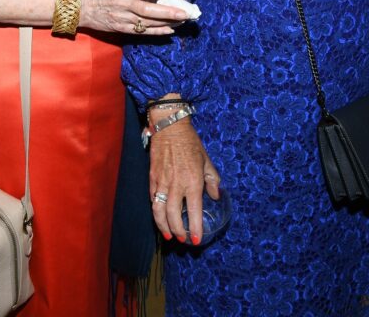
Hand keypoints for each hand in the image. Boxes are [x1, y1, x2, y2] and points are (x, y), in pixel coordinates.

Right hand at [78, 0, 189, 33]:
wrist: (79, 6)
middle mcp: (125, 4)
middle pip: (151, 11)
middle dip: (171, 13)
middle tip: (187, 13)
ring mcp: (123, 18)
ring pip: (148, 23)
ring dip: (167, 22)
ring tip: (182, 21)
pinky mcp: (121, 29)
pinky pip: (142, 32)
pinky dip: (156, 32)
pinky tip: (169, 30)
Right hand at [149, 119, 220, 244]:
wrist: (170, 127)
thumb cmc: (190, 143)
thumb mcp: (206, 160)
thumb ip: (212, 179)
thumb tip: (215, 196)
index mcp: (192, 180)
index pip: (194, 210)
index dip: (195, 228)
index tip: (197, 240)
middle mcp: (176, 184)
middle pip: (173, 215)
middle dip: (178, 231)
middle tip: (182, 239)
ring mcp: (162, 182)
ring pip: (159, 211)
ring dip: (163, 226)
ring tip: (169, 235)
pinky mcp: (152, 178)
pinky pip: (153, 200)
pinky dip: (156, 212)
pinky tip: (160, 218)